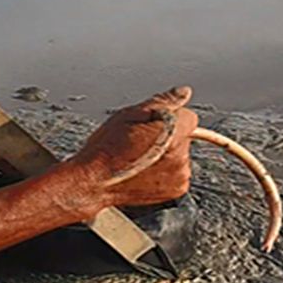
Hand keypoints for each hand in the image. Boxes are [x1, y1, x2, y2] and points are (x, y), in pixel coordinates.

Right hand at [67, 86, 196, 209]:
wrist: (94, 182)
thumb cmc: (106, 148)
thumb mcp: (129, 114)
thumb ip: (163, 102)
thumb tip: (184, 92)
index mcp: (173, 133)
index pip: (189, 117)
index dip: (169, 118)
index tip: (151, 124)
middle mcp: (181, 156)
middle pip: (184, 138)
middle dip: (168, 137)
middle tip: (139, 142)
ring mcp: (180, 176)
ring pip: (180, 156)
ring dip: (166, 156)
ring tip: (139, 159)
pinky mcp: (176, 190)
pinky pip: (177, 174)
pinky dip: (165, 172)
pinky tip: (144, 172)